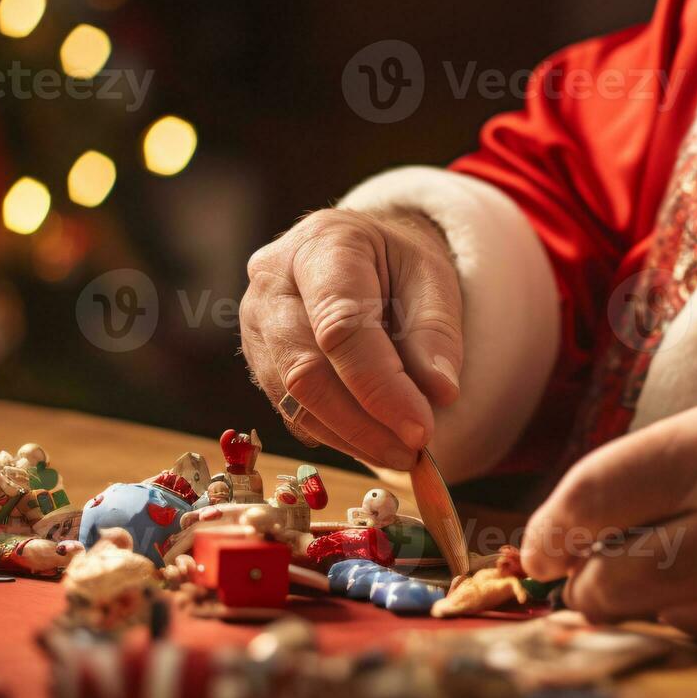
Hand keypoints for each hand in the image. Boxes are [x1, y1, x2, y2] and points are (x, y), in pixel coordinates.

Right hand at [240, 208, 462, 468]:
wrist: (363, 254)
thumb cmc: (398, 263)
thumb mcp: (433, 279)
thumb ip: (436, 332)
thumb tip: (440, 393)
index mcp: (321, 245)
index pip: (341, 327)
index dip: (381, 386)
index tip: (421, 428)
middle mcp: (272, 282)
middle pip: (306, 369)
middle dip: (364, 423)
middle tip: (414, 451)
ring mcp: (256, 323)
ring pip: (293, 398)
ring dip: (350, 437)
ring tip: (402, 452)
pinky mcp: (259, 359)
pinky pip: (290, 411)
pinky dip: (335, 435)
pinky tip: (373, 440)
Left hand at [521, 400, 696, 667]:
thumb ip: (645, 472)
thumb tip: (554, 533)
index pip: (592, 492)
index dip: (548, 528)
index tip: (536, 547)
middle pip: (604, 577)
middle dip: (583, 584)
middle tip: (585, 571)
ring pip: (641, 617)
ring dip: (629, 607)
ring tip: (663, 572)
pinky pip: (686, 637)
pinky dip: (678, 622)